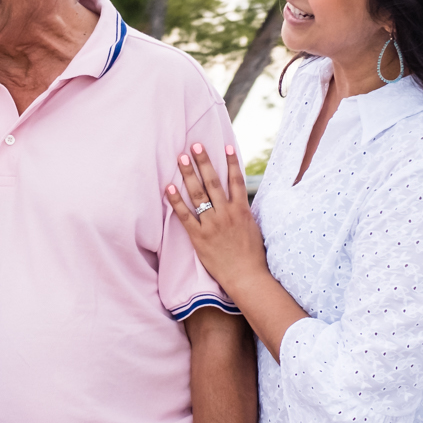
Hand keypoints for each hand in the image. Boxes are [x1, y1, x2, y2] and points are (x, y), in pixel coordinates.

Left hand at [166, 143, 267, 295]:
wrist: (246, 277)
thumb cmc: (252, 255)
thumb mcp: (253, 228)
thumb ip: (244, 212)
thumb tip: (239, 200)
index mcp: (241, 210)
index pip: (236, 180)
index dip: (231, 162)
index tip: (226, 145)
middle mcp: (226, 213)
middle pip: (213, 182)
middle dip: (204, 162)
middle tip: (195, 145)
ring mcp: (212, 224)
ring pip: (199, 194)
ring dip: (189, 174)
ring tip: (181, 157)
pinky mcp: (199, 237)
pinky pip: (185, 215)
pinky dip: (176, 201)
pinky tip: (169, 187)